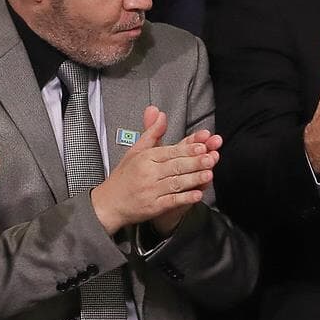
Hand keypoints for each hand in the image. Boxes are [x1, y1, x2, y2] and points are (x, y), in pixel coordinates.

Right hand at [89, 104, 216, 234]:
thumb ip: (152, 133)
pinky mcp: (153, 207)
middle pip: (175, 166)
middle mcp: (148, 173)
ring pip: (175, 183)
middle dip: (194, 162)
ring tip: (209, 174)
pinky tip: (197, 195)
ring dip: (193, 179)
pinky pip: (171, 201)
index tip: (202, 145)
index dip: (187, 149)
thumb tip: (159, 112)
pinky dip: (184, 198)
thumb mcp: (136, 151)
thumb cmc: (124, 176)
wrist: (108, 203)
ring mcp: (151, 191)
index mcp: (145, 158)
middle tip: (211, 158)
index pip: (169, 152)